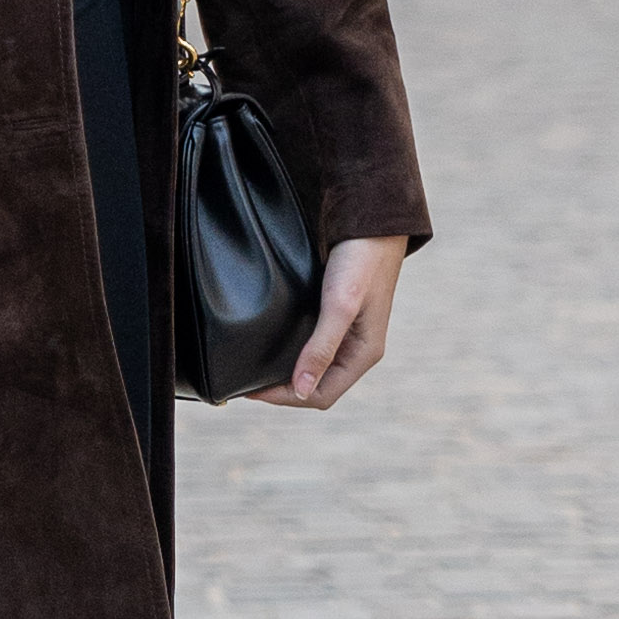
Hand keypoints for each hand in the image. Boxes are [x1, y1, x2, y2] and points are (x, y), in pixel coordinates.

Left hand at [249, 236, 408, 410]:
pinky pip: (313, 346)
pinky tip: (273, 346)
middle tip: (248, 381)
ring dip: (287, 373)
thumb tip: (302, 390)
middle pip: (316, 386)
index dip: (286, 397)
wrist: (371, 221)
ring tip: (256, 369)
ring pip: (313, 368)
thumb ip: (322, 347)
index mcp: (364, 354)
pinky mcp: (336, 317)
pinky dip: (292, 353)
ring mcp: (348, 334)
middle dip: (283, 390)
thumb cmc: (360, 261)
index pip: (321, 395)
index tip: (253, 389)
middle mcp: (356, 349)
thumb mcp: (339, 305)